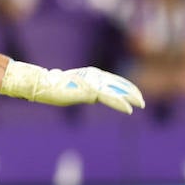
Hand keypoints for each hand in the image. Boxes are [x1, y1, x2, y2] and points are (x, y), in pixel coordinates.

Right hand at [1, 61, 145, 113]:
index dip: (123, 86)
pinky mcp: (89, 91)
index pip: (111, 80)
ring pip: (116, 90)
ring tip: (141, 104)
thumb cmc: (51, 87)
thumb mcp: (72, 90)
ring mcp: (92, 83)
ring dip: (130, 97)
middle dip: (131, 91)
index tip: (133, 94)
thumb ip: (85, 92)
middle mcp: (93, 76)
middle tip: (142, 101)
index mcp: (89, 75)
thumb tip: (92, 97)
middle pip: (117, 83)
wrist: (42, 86)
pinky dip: (120, 104)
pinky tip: (130, 110)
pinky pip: (109, 98)